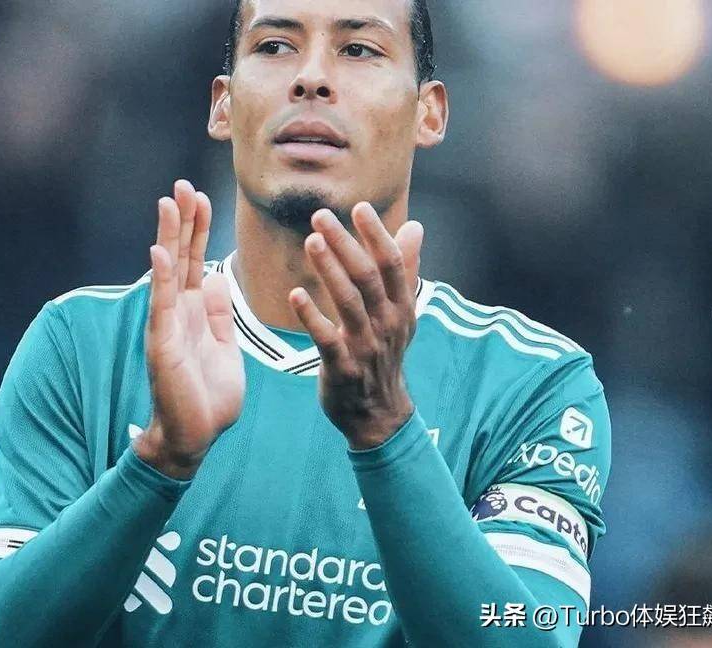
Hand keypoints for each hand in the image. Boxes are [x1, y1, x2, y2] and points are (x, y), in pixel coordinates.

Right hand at [135, 179, 244, 478]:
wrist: (195, 437)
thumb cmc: (210, 398)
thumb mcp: (225, 348)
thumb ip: (220, 315)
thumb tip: (218, 280)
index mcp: (196, 312)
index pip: (196, 261)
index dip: (198, 229)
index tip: (201, 196)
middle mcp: (178, 313)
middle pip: (181, 257)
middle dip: (183, 221)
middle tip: (184, 185)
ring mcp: (168, 325)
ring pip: (168, 272)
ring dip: (169, 237)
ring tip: (169, 201)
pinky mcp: (163, 344)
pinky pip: (162, 305)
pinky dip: (161, 278)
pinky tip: (160, 251)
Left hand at [288, 203, 423, 449]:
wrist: (378, 414)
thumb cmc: (384, 354)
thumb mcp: (401, 313)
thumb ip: (405, 269)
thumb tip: (416, 227)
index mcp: (402, 307)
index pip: (392, 264)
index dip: (376, 234)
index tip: (358, 207)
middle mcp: (387, 324)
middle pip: (367, 276)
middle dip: (345, 243)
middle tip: (319, 215)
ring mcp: (366, 347)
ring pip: (348, 302)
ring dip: (329, 269)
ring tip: (311, 241)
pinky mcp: (343, 368)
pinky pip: (326, 339)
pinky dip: (311, 316)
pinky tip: (295, 295)